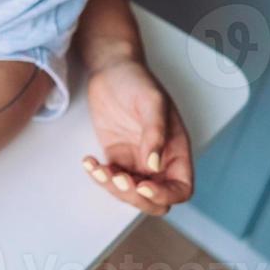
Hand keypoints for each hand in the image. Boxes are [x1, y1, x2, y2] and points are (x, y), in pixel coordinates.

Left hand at [83, 58, 193, 215]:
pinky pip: (110, 178)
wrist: (111, 68)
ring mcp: (136, 160)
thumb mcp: (152, 102)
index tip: (143, 186)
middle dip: (135, 197)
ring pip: (130, 193)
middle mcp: (159, 160)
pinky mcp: (116, 155)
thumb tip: (155, 165)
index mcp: (176, 151)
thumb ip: (155, 134)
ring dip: (113, 188)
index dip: (165, 195)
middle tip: (118, 178)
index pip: (180, 189)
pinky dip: (99, 177)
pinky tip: (89, 162)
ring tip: (98, 168)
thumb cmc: (137, 80)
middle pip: (155, 200)